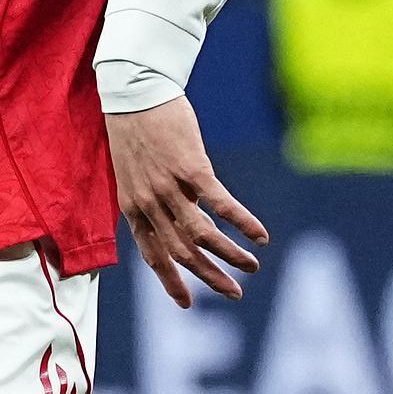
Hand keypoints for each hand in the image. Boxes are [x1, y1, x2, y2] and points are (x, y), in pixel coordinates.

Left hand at [106, 97, 268, 306]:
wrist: (134, 89)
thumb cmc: (134, 126)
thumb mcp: (132, 170)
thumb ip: (151, 196)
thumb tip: (181, 211)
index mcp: (133, 206)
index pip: (152, 255)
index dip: (170, 281)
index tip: (186, 304)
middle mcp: (149, 203)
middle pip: (181, 252)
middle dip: (209, 277)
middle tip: (234, 294)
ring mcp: (169, 187)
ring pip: (202, 236)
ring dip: (229, 256)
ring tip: (251, 266)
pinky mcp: (191, 168)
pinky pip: (220, 204)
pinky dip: (242, 222)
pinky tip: (259, 235)